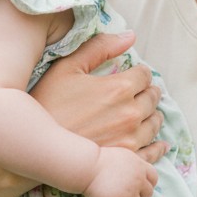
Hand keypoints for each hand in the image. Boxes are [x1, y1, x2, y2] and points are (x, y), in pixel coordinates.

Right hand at [31, 31, 167, 160]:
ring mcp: (131, 140)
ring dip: (152, 116)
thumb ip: (99, 48)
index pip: (145, 75)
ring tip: (145, 115)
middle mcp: (131, 114)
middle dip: (147, 92)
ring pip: (154, 123)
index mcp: (120, 88)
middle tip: (140, 93)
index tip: (132, 76)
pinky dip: (157, 147)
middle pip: (153, 98)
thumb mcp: (68, 68)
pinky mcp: (126, 161)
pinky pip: (152, 152)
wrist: (36, 146)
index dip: (139, 73)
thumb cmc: (47, 104)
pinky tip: (159, 144)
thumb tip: (130, 36)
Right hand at [82, 147, 158, 196]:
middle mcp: (138, 180)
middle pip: (148, 195)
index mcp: (140, 167)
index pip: (154, 179)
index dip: (147, 185)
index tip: (139, 188)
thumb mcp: (123, 156)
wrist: (87, 166)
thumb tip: (139, 174)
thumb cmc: (100, 160)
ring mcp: (129, 193)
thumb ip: (134, 165)